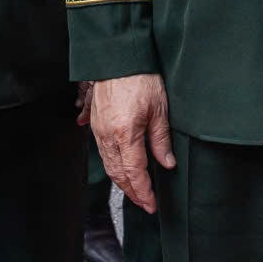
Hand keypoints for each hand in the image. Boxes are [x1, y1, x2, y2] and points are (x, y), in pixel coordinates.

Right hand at [88, 74, 173, 213]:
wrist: (118, 58)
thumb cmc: (140, 78)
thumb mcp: (159, 109)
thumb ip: (161, 140)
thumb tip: (167, 163)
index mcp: (125, 134)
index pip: (134, 173)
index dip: (143, 192)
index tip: (151, 204)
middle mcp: (108, 136)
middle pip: (118, 174)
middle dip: (132, 192)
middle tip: (145, 203)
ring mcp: (99, 130)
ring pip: (108, 166)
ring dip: (121, 182)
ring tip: (136, 191)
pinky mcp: (95, 124)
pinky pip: (103, 153)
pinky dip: (113, 167)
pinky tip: (121, 170)